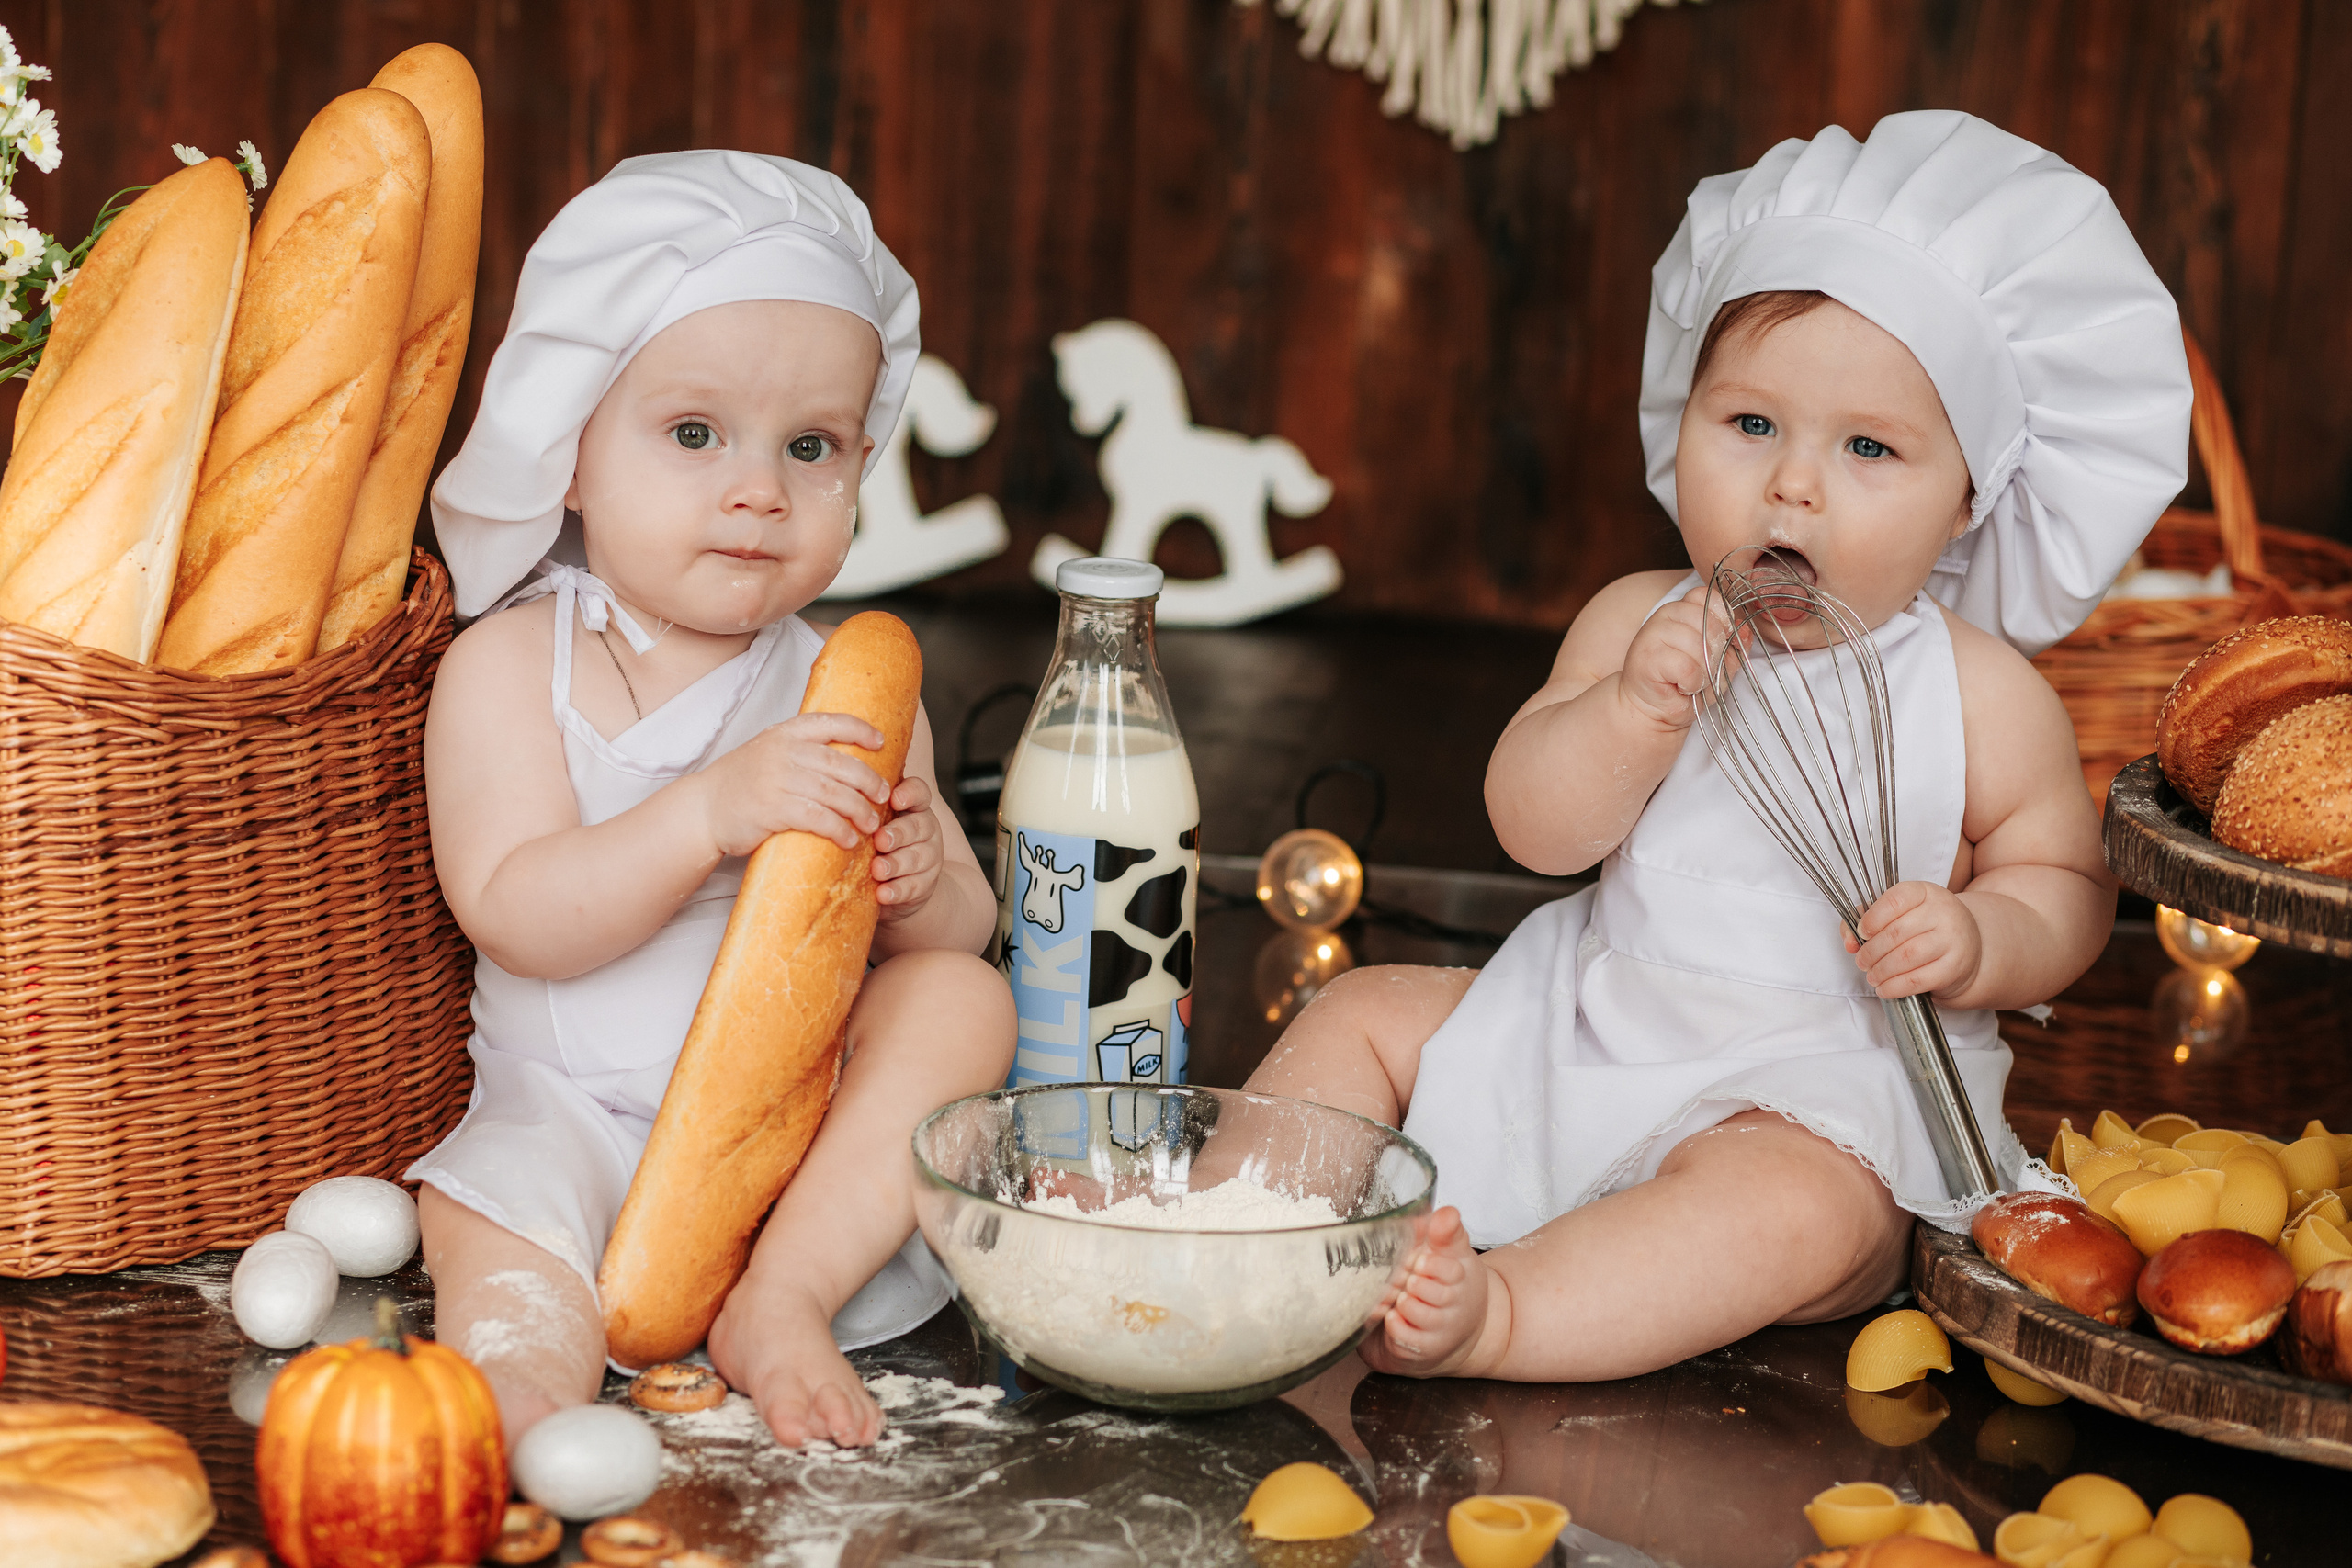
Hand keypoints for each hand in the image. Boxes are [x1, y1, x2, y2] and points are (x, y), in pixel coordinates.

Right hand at [695, 712, 888, 858]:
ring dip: (859, 810)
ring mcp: (777, 779)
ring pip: (833, 792)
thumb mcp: (769, 753)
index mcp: (785, 733)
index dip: (860, 729)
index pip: (830, 722)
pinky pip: (817, 818)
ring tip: (872, 824)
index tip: (881, 742)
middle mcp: (783, 752)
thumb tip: (847, 757)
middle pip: (841, 763)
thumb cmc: (742, 783)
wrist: (703, 809)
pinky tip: (848, 838)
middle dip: (869, 780)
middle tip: (883, 795)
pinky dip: (838, 829)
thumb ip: (800, 750)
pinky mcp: (772, 808)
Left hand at [872, 774, 943, 919]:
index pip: (920, 792)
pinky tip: (883, 893)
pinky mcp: (925, 884)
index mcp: (913, 808)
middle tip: (879, 840)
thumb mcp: (875, 822)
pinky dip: (897, 890)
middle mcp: (926, 829)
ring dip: (896, 864)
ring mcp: (929, 857)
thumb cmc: (879, 844)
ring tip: (877, 869)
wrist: (900, 884)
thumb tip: (830, 788)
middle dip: (898, 833)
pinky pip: (914, 886)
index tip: (894, 799)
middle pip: (918, 826)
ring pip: (917, 857)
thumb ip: (865, 806)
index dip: (910, 794)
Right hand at [1615, 583, 1725, 730]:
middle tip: (1703, 670)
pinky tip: (1682, 686)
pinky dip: (1692, 683)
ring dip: (1703, 671)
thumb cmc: (1685, 682)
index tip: (1720, 643)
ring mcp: (1653, 633)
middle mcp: (1666, 614)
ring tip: (1692, 680)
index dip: (1724, 622)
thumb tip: (1744, 631)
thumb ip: (1734, 644)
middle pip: (1710, 624)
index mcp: (1683, 608)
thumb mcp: (1719, 661)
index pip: (1712, 599)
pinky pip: (1687, 667)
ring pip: (1699, 646)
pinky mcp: (1648, 657)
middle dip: (1715, 654)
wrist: (1653, 707)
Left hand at [1847, 881, 1982, 1000]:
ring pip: (1907, 956)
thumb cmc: (1925, 927)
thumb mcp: (1900, 914)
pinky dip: (1895, 987)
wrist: (1970, 946)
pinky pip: (1918, 979)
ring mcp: (1952, 940)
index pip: (1895, 900)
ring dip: (1881, 970)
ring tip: (1872, 975)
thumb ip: (1867, 920)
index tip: (1861, 933)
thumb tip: (1849, 942)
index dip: (1872, 918)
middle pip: (1897, 932)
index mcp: (1925, 892)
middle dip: (1871, 951)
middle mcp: (1943, 912)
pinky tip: (1884, 989)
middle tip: (1862, 962)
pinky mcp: (1954, 967)